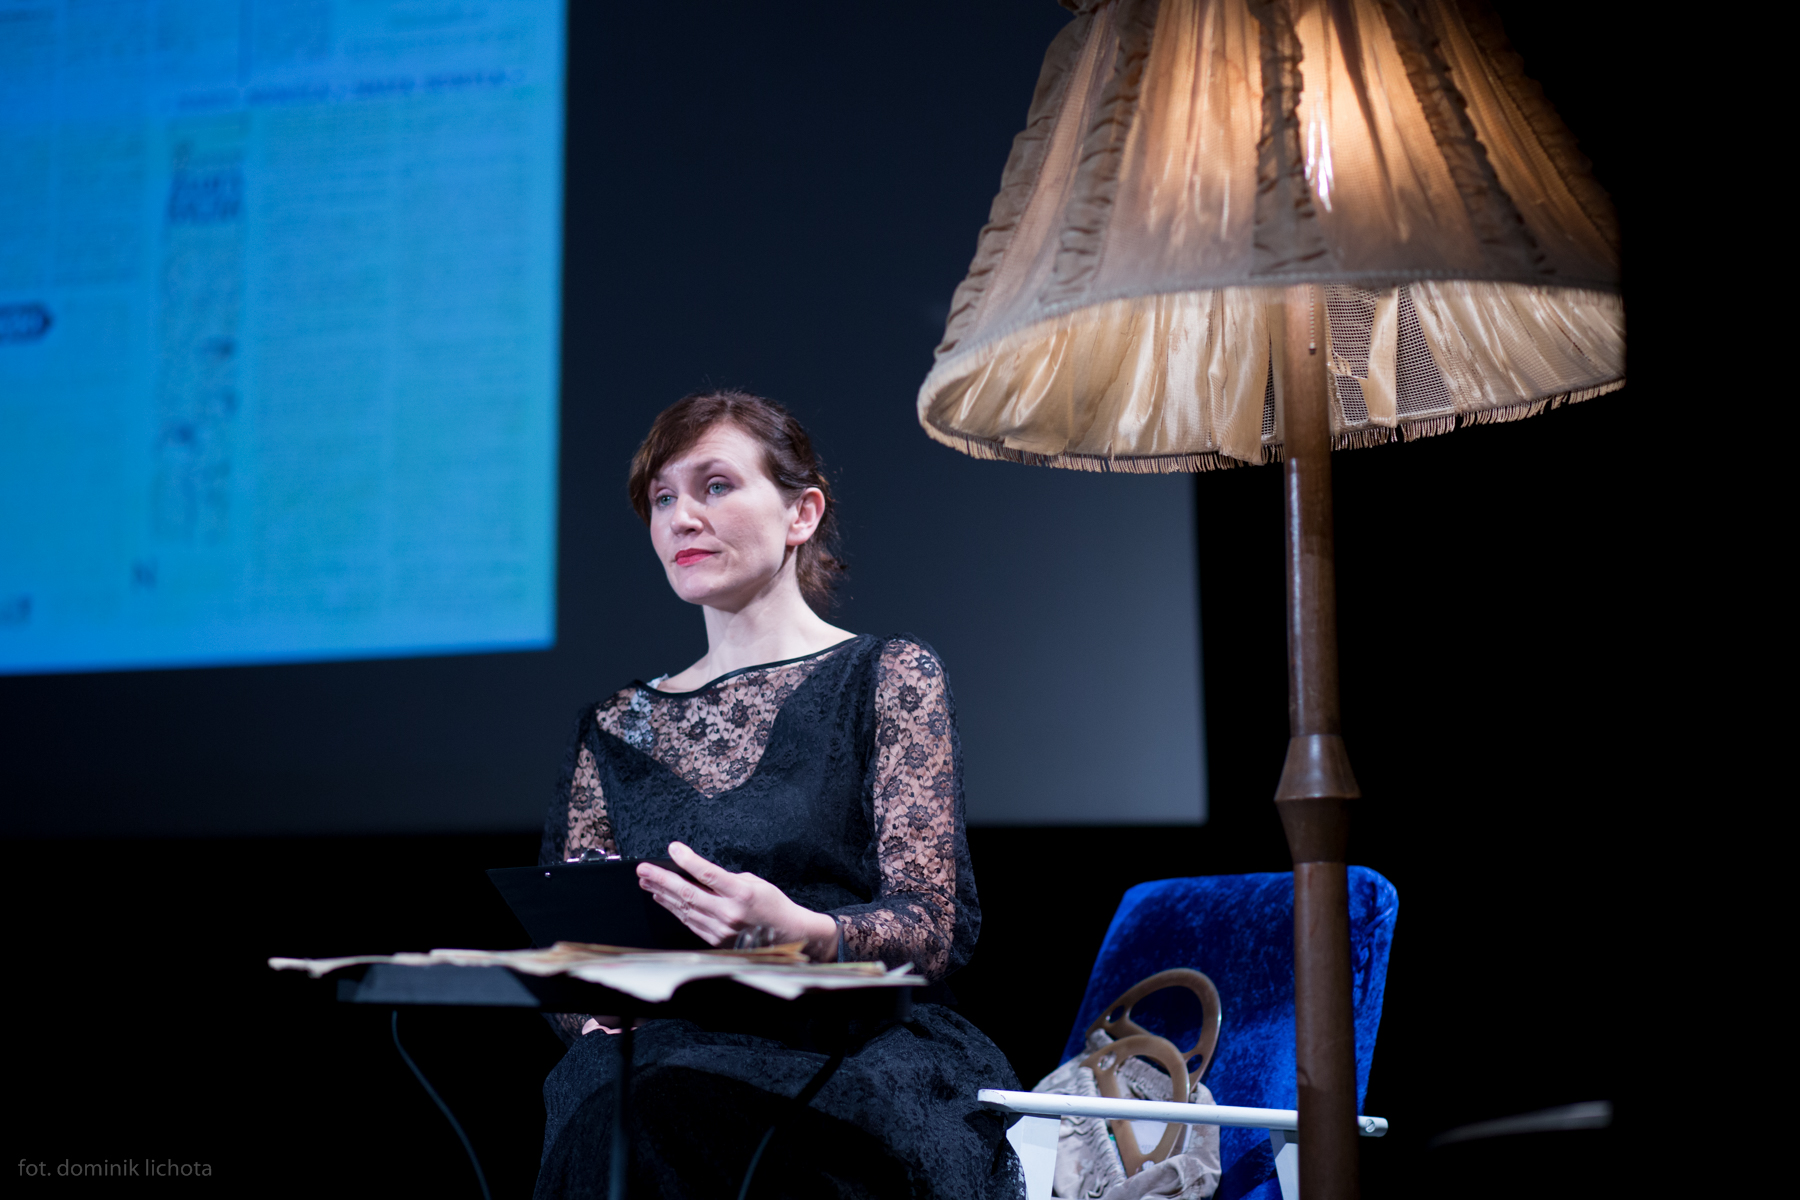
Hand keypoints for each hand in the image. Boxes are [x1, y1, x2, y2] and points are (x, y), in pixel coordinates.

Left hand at [637, 842, 839, 962]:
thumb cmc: (773, 905)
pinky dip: (674, 909)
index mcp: (742, 894)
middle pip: (688, 893)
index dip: (688, 860)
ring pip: (684, 909)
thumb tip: (699, 875)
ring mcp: (721, 929)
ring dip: (662, 894)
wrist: (788, 935)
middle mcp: (729, 913)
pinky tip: (663, 899)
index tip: (673, 848)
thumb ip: (727, 879)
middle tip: (643, 870)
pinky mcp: (715, 940)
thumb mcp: (755, 883)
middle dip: (662, 880)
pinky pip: (689, 921)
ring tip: (646, 881)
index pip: (708, 874)